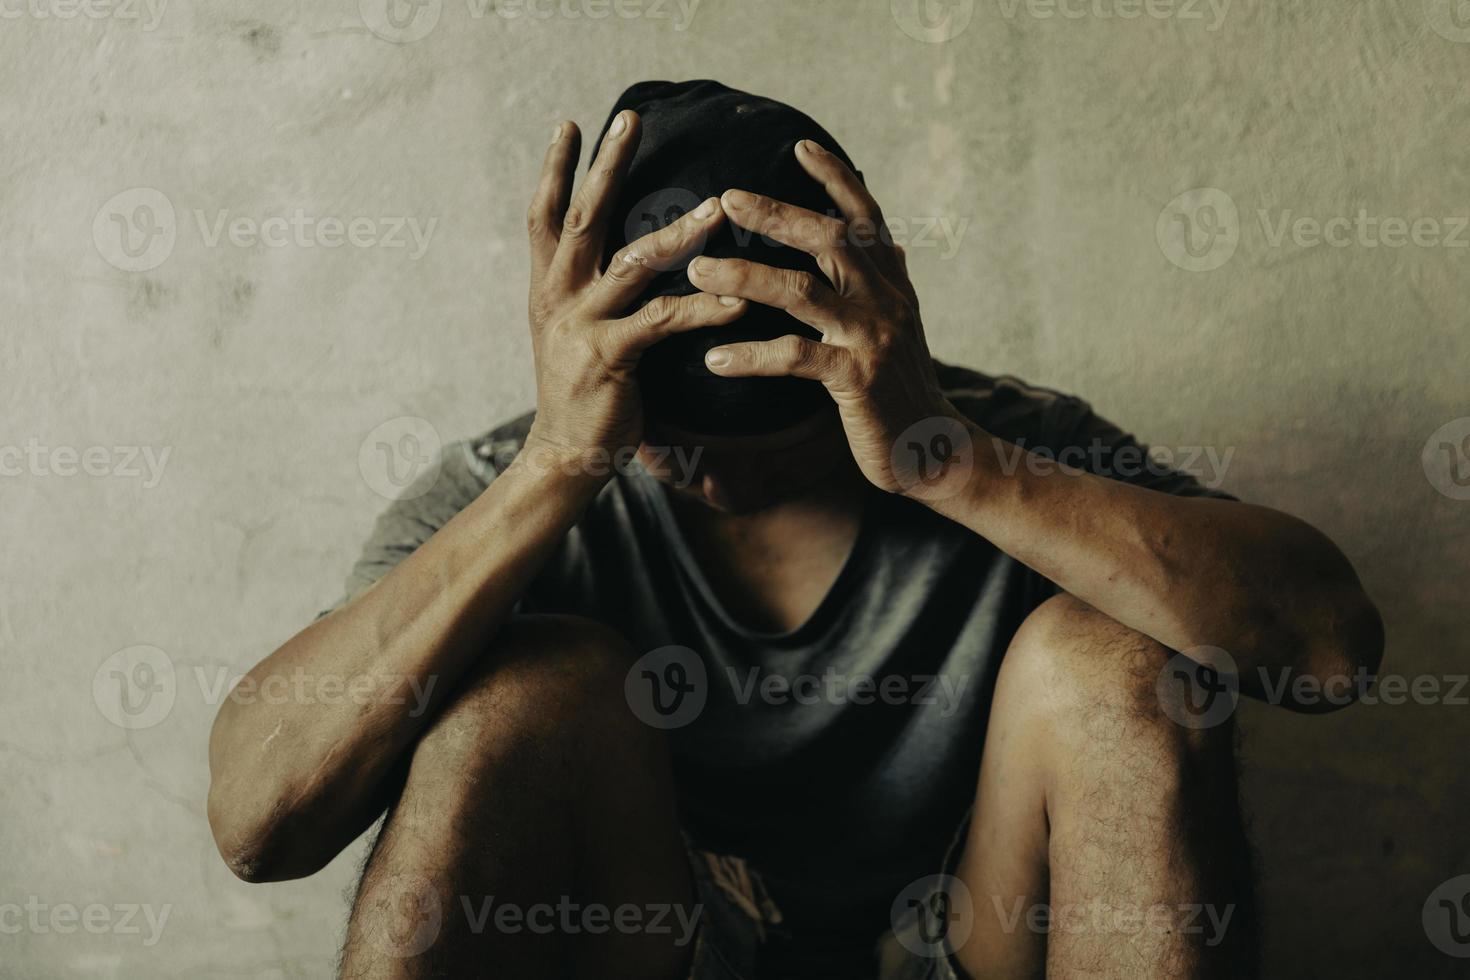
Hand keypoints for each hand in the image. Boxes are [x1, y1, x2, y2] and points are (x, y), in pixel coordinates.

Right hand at [521, 111, 746, 478]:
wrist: (563, 454)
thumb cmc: (583, 393)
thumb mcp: (574, 331)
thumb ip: (593, 292)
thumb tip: (623, 255)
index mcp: (548, 286)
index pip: (546, 214)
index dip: (557, 169)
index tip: (572, 124)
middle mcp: (557, 296)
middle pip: (582, 217)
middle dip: (607, 165)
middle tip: (631, 119)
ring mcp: (580, 324)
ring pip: (631, 262)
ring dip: (677, 231)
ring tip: (717, 206)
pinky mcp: (608, 357)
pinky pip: (662, 321)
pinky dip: (702, 307)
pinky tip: (739, 300)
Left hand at [685, 140, 967, 496]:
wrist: (935, 449)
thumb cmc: (904, 390)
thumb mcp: (903, 327)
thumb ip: (889, 284)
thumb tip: (893, 243)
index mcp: (893, 284)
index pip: (866, 218)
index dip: (836, 179)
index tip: (801, 145)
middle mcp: (886, 300)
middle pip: (828, 239)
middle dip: (775, 214)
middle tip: (727, 199)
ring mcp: (872, 337)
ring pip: (801, 291)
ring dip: (744, 277)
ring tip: (696, 272)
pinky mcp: (856, 379)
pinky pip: (794, 357)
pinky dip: (750, 355)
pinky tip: (714, 359)